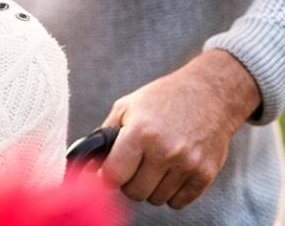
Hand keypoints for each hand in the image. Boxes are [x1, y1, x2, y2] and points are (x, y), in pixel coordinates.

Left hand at [99, 49, 259, 208]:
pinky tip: (171, 173)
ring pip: (156, 199)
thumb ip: (104, 135)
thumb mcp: (126, 107)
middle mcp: (164, 150)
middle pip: (135, 192)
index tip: (107, 174)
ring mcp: (187, 163)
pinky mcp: (205, 173)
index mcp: (140, 132)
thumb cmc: (162, 99)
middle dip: (129, 183)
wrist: (210, 94)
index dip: (106, 177)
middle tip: (133, 168)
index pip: (114, 175)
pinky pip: (178, 202)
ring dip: (151, 188)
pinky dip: (171, 193)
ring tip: (154, 166)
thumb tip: (87, 163)